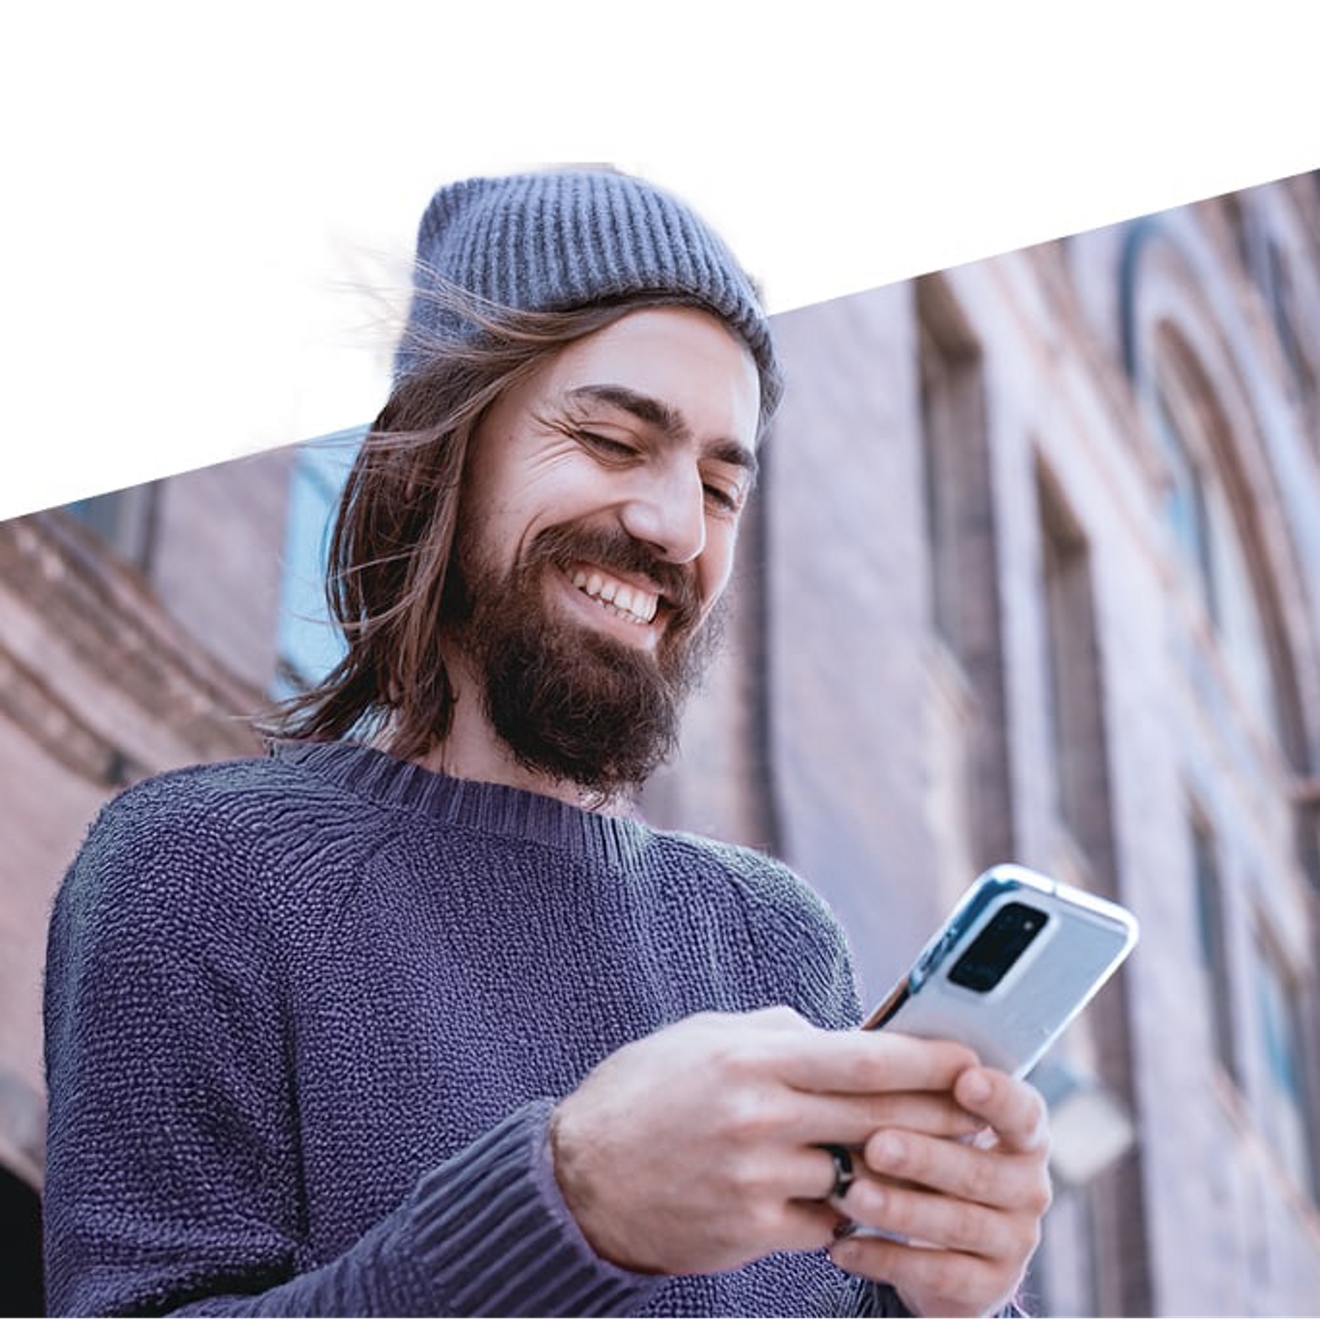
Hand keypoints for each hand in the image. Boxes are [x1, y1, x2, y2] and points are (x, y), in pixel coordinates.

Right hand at [550, 1007, 982, 1275]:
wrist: (580, 1178)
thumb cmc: (644, 1093)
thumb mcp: (704, 1038)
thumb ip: (777, 1034)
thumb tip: (838, 1038)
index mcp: (753, 1060)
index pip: (866, 1058)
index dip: (929, 1062)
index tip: (971, 1060)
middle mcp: (760, 1118)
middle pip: (879, 1118)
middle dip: (939, 1115)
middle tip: (982, 1111)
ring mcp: (758, 1180)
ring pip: (859, 1176)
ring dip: (898, 1169)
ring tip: (934, 1158)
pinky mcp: (751, 1232)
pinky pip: (826, 1225)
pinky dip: (845, 1212)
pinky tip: (855, 1199)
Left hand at [828, 1064, 1051, 1316]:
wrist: (946, 1246)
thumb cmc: (929, 1153)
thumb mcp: (932, 1121)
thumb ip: (918, 1090)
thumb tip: (867, 1046)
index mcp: (1023, 1135)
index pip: (1023, 1111)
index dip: (997, 1096)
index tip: (964, 1079)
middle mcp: (1029, 1187)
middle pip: (979, 1170)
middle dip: (924, 1156)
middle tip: (877, 1144)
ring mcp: (1015, 1240)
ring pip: (956, 1223)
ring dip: (899, 1209)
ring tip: (850, 1195)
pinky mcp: (990, 1286)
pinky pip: (936, 1274)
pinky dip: (885, 1259)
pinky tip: (843, 1246)